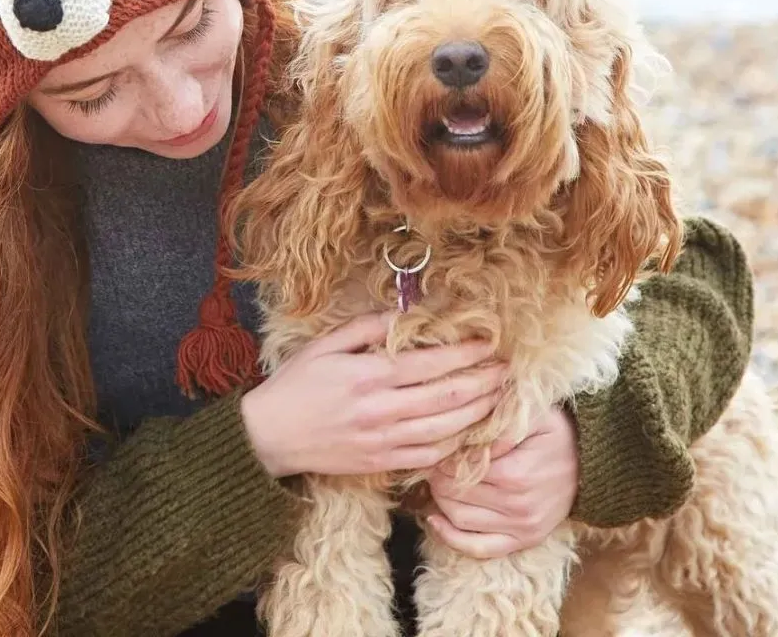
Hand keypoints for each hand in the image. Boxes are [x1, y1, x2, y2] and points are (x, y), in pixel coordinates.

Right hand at [241, 313, 505, 478]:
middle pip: (448, 397)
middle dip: (484, 382)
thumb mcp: (326, 344)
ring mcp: (384, 441)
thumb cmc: (296, 384)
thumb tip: (405, 313)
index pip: (431, 363)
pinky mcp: (382, 464)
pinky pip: (430, 456)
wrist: (270, 435)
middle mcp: (381, 410)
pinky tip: (468, 429)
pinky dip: (455, 443)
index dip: (465, 353)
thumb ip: (368, 328)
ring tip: (498, 397)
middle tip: (507, 369)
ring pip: (446, 429)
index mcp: (368, 376)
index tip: (489, 342)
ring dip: (479, 412)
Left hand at [425, 405, 577, 557]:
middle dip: (438, 476)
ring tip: (438, 480)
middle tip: (433, 461)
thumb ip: (501, 423)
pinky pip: (479, 548)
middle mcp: (518, 507)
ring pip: (460, 520)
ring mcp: (521, 528)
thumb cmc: (555, 433)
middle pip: (455, 494)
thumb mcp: (532, 415)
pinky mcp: (524, 540)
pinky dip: (451, 538)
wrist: (589, 464)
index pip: (459, 469)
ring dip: (440, 500)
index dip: (443, 456)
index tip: (438, 444)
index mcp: (515, 474)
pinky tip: (434, 520)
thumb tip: (471, 435)